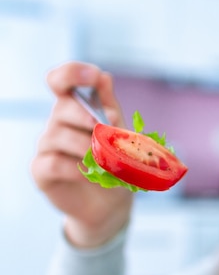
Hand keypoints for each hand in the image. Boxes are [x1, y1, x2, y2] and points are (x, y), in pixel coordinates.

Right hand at [31, 61, 132, 247]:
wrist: (111, 201)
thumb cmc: (115, 162)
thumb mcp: (120, 133)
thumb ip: (111, 107)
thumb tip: (104, 77)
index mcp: (76, 108)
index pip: (61, 80)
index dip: (72, 73)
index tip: (94, 75)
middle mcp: (57, 123)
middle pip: (62, 107)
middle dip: (86, 115)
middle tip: (104, 129)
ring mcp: (47, 146)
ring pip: (58, 135)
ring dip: (86, 146)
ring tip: (106, 160)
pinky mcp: (41, 170)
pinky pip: (53, 163)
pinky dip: (75, 168)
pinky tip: (90, 174)